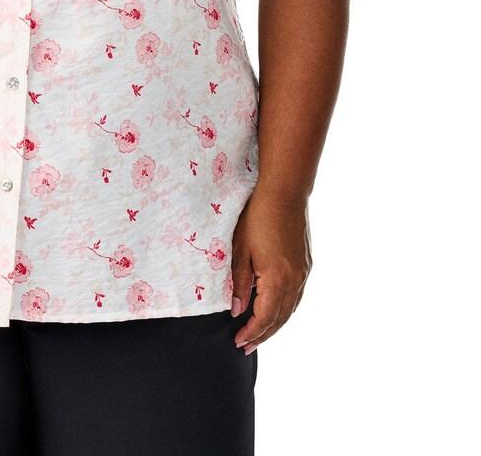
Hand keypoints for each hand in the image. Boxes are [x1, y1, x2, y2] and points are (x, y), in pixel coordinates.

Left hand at [229, 188, 312, 355]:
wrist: (285, 194)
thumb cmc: (257, 218)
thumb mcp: (240, 249)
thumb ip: (239, 282)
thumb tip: (236, 310)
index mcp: (277, 279)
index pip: (263, 317)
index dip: (250, 333)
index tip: (237, 342)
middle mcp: (295, 281)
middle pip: (279, 319)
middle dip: (262, 335)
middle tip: (246, 347)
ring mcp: (303, 273)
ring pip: (290, 310)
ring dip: (275, 325)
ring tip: (259, 335)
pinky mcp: (306, 265)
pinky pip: (296, 297)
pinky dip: (285, 310)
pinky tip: (276, 312)